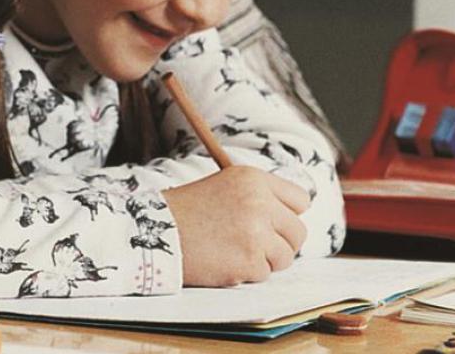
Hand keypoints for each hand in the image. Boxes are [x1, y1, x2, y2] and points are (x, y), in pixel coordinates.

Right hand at [163, 165, 310, 286]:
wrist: (154, 232)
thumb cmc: (187, 212)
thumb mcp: (225, 186)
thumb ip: (260, 196)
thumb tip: (292, 218)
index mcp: (254, 179)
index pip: (300, 200)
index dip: (286, 215)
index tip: (272, 223)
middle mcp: (260, 202)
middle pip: (298, 232)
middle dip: (280, 242)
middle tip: (254, 245)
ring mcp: (256, 233)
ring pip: (285, 256)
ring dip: (264, 260)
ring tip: (234, 252)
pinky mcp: (250, 261)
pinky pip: (265, 274)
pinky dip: (246, 274)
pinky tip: (223, 261)